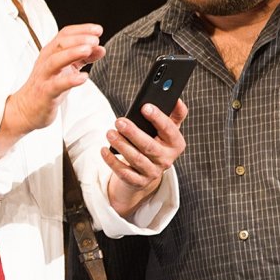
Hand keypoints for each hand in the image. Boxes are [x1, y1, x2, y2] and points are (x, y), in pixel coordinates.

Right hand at [0, 24, 104, 156]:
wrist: (26, 109)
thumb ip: (83, 58)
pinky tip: (83, 77)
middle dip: (79, 39)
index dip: (81, 30)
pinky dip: (70, 80)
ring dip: (72, 53)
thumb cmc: (48, 85)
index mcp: (51, 52)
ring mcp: (44, 76)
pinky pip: (56, 85)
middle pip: (60, 44)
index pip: (65, 34)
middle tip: (95, 39)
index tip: (98, 30)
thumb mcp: (67, 69)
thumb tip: (101, 48)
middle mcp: (46, 61)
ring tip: (88, 50)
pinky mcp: (45, 93)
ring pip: (56, 60)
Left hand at [104, 99, 187, 216]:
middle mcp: (167, 160)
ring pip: (135, 159)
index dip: (158, 118)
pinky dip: (112, 161)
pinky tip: (103, 150)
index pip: (169, 129)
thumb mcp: (167, 129)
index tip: (144, 107)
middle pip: (149, 146)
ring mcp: (153, 173)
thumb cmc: (156, 142)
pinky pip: (124, 173)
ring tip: (109, 133)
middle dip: (133, 133)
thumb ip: (174, 113)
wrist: (146, 171)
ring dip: (121, 145)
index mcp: (176, 143)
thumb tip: (176, 98)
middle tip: (119, 121)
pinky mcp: (138, 182)